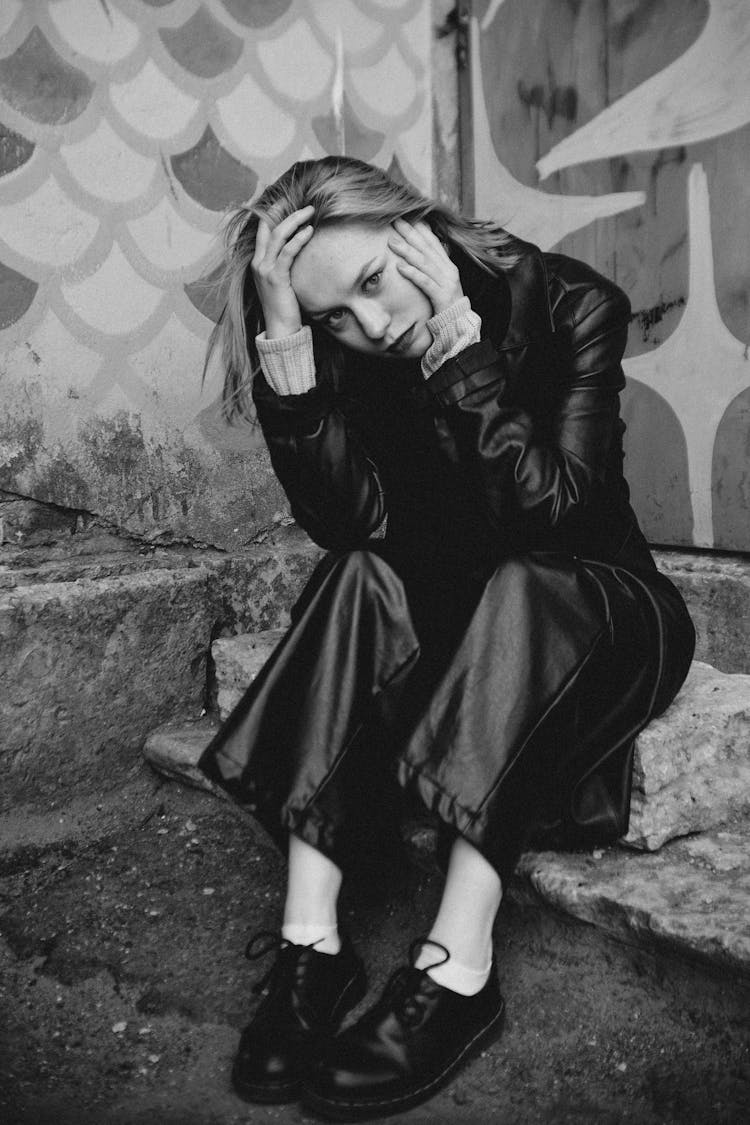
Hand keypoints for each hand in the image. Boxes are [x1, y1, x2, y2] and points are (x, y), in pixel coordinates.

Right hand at [252, 205, 314, 337]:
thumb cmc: (284, 306)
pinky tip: (309, 231)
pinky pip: (288, 252)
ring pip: (278, 235)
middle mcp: (258, 263)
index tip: (288, 202)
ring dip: (295, 220)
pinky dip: (299, 239)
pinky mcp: (276, 277)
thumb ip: (283, 265)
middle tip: (305, 204)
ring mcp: (265, 270)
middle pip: (268, 227)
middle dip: (285, 210)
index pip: (263, 230)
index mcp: (257, 262)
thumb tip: (298, 250)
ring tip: (310, 212)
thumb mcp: (281, 282)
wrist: (280, 329)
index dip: (273, 213)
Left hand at [388, 219, 463, 313]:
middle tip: (395, 222)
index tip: (406, 217)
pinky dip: (412, 273)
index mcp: (448, 265)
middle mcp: (448, 270)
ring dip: (407, 251)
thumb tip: (418, 253)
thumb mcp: (440, 281)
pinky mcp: (441, 296)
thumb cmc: (445, 303)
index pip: (433, 242)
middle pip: (427, 248)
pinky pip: (425, 282)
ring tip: (392, 242)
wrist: (458, 324)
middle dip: (410, 233)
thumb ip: (432, 268)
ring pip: (424, 262)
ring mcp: (446, 283)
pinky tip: (400, 267)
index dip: (419, 228)